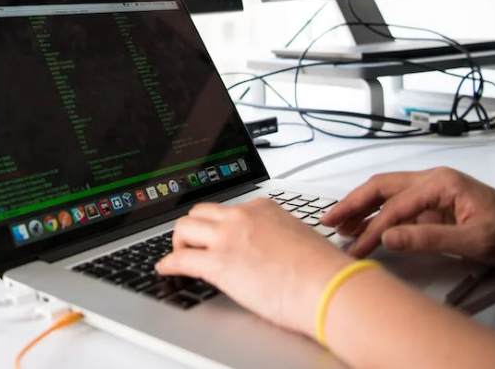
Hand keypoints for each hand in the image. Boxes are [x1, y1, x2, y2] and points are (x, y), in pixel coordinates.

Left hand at [156, 198, 352, 337]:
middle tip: (191, 243)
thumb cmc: (324, 270)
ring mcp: (228, 238)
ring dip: (178, 242)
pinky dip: (168, 264)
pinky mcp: (219, 264)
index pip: (229, 209)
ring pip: (184, 228)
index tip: (216, 234)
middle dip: (192, 228)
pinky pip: (181, 260)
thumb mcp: (300, 239)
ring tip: (179, 256)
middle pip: (200, 213)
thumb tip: (277, 251)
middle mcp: (242, 217)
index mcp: (263, 209)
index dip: (219, 224)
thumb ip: (280, 237)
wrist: (328, 285)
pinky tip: (165, 270)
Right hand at [321, 167, 494, 265]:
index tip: (357, 248)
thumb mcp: (474, 240)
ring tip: (339, 224)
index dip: (372, 228)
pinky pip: (398, 208)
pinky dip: (378, 217)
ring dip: (362, 208)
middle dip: (352, 203)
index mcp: (441, 182)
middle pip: (381, 187)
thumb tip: (391, 237)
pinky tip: (366, 228)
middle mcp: (433, 181)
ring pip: (386, 194)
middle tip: (329, 221)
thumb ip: (429, 238)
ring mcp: (433, 193)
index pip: (396, 206)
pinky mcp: (434, 207)